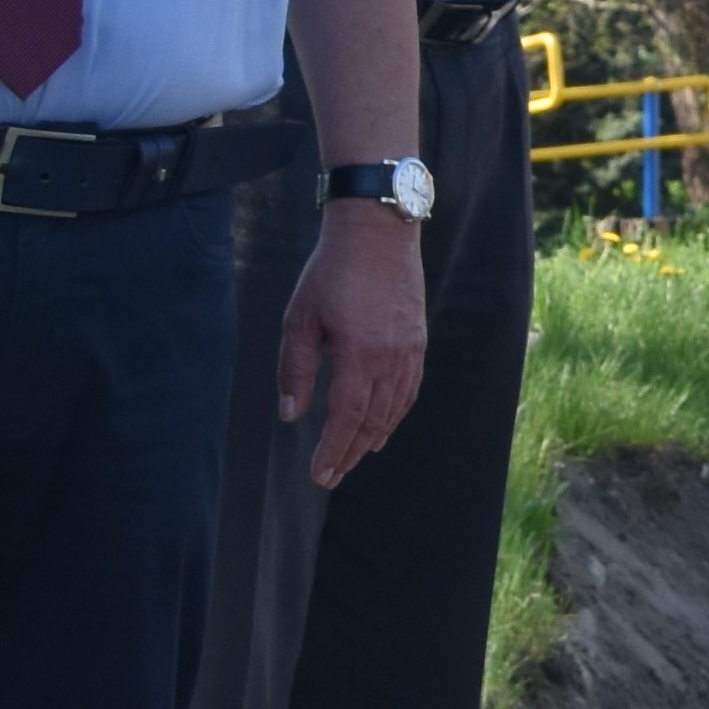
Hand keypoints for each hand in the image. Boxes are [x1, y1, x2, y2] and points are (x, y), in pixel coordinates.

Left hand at [280, 203, 427, 485]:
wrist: (378, 232)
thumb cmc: (332, 272)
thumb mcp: (300, 319)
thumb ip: (295, 369)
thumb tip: (290, 414)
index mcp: (359, 355)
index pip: (346, 418)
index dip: (333, 450)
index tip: (320, 475)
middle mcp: (390, 360)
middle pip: (372, 421)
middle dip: (350, 452)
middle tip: (332, 475)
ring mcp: (410, 351)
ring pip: (394, 409)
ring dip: (373, 437)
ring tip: (355, 456)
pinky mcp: (418, 341)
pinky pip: (409, 390)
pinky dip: (395, 414)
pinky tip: (384, 423)